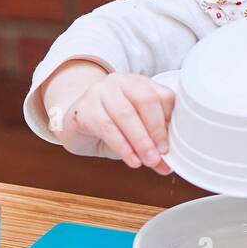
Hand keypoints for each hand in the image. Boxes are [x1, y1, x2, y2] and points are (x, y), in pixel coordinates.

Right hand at [58, 72, 174, 173]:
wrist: (75, 124)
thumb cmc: (111, 124)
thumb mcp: (136, 130)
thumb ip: (152, 144)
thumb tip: (167, 165)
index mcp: (140, 83)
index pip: (163, 95)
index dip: (169, 121)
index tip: (171, 144)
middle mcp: (121, 81)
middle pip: (145, 100)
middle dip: (156, 130)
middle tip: (161, 154)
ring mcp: (101, 92)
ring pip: (126, 114)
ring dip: (140, 141)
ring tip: (148, 160)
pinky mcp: (85, 108)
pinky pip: (106, 127)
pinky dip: (122, 146)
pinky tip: (131, 159)